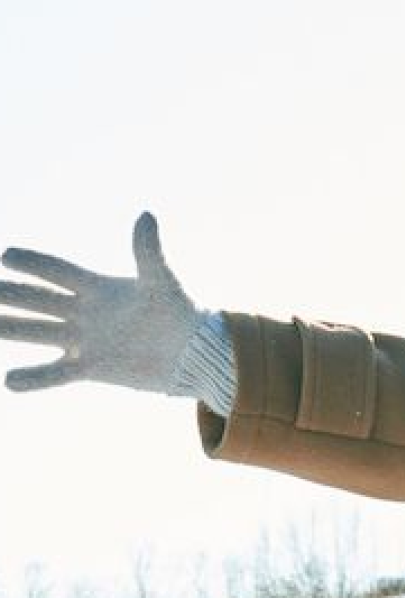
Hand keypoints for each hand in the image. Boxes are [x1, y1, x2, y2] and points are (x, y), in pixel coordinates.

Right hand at [1, 213, 205, 394]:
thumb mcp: (161, 282)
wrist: (193, 353)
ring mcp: (85, 341)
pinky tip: (10, 382)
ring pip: (38, 333)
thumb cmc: (179, 313)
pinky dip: (35, 378)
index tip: (7, 256)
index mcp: (98, 288)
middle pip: (39, 300)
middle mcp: (85, 313)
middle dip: (10, 294)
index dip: (35, 264)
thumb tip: (146, 214)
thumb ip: (148, 252)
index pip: (59, 272)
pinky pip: (57, 373)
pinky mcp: (92, 368)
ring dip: (10, 329)